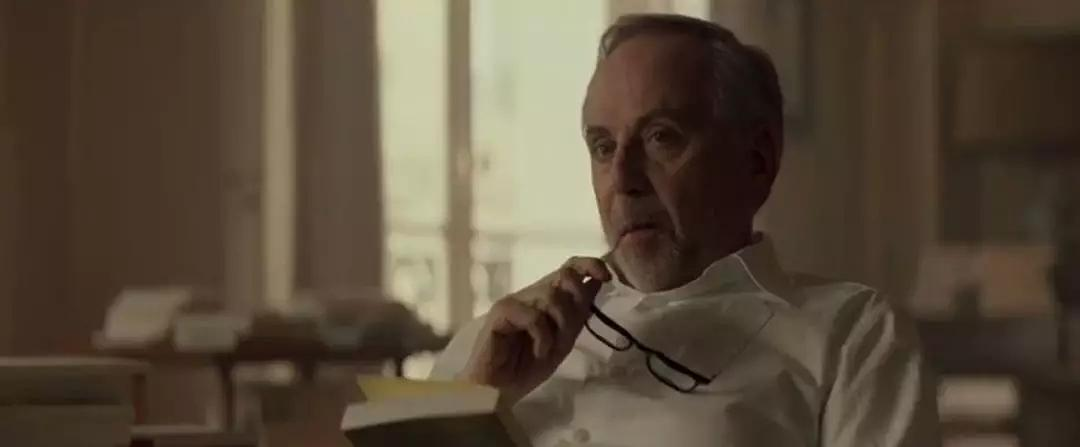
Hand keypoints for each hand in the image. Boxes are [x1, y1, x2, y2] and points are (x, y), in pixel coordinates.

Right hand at [462, 256, 610, 403]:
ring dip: (559, 326)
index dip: (591, 265)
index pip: (571, 267)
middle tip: (567, 331)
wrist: (499, 389)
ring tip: (549, 348)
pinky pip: (534, 316)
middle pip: (565, 274)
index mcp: (547, 297)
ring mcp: (516, 301)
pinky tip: (538, 351)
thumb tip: (598, 283)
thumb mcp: (563, 340)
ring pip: (552, 296)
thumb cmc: (527, 366)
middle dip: (576, 303)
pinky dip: (543, 338)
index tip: (607, 278)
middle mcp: (532, 294)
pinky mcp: (501, 312)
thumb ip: (578, 314)